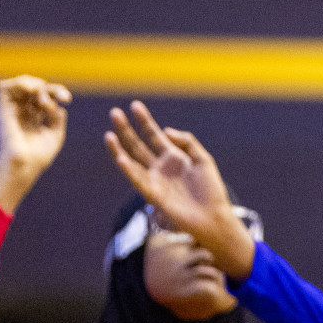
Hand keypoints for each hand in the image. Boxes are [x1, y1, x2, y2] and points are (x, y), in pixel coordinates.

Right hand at [0, 76, 71, 213]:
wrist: (24, 167)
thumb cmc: (39, 156)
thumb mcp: (55, 134)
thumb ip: (56, 117)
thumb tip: (56, 104)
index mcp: (35, 118)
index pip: (46, 97)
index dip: (57, 93)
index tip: (67, 99)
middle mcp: (24, 112)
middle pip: (36, 90)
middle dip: (52, 88)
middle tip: (64, 97)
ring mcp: (14, 111)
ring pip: (19, 85)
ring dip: (33, 83)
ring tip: (43, 91)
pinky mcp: (4, 111)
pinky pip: (4, 88)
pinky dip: (18, 83)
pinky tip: (32, 89)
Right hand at [104, 101, 255, 278]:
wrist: (214, 217)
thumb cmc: (211, 190)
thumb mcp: (202, 159)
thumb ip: (186, 142)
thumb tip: (165, 130)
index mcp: (173, 158)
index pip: (154, 135)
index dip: (145, 121)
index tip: (134, 105)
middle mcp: (160, 168)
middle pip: (138, 145)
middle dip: (126, 129)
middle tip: (114, 112)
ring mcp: (155, 180)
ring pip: (132, 161)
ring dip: (119, 148)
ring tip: (108, 134)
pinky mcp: (153, 195)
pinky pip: (137, 180)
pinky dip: (128, 169)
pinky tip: (120, 157)